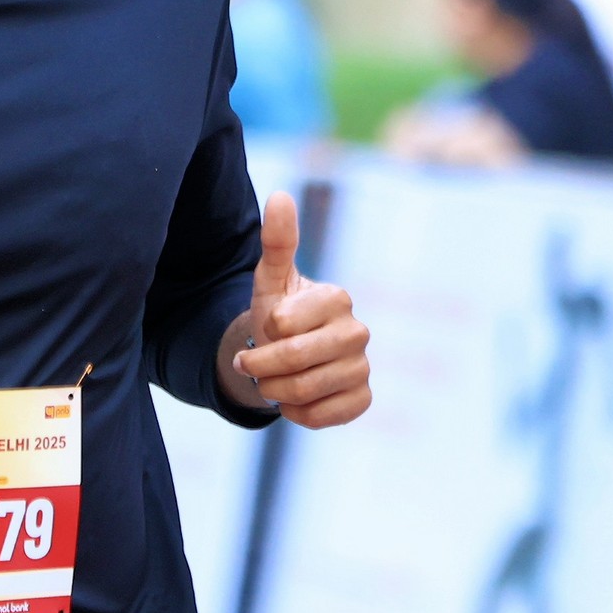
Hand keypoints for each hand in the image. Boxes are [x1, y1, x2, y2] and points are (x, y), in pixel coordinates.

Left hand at [228, 190, 371, 428]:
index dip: (262, 332)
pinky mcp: (362, 399)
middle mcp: (358, 332)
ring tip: (270, 381)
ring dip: (274, 390)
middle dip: (261, 366)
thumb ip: (276, 242)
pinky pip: (321, 417)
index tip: (262, 329)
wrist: (288, 356)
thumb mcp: (270, 280)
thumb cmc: (278, 314)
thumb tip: (280, 195)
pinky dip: (296, 413)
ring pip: (304, 391)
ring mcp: (363, 367)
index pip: (283, 324)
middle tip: (250, 364)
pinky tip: (294, 399)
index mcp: (337, 298)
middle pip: (293, 360)